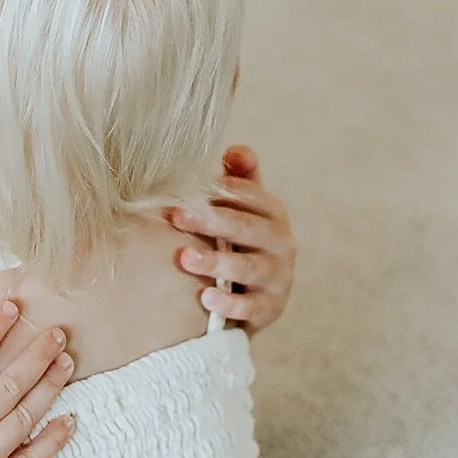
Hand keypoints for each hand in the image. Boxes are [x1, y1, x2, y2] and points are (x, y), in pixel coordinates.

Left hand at [166, 146, 295, 332]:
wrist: (256, 295)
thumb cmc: (241, 241)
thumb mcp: (242, 209)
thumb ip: (239, 178)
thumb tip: (237, 149)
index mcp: (272, 213)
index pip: (250, 196)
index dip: (220, 191)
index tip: (186, 191)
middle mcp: (280, 243)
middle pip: (247, 228)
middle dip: (212, 221)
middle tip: (177, 217)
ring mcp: (278, 277)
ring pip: (249, 268)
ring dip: (217, 262)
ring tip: (185, 258)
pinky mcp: (270, 308)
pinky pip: (251, 307)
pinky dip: (230, 304)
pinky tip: (206, 298)